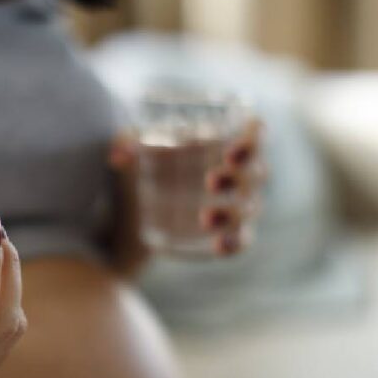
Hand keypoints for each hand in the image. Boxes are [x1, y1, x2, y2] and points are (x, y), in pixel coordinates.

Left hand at [110, 117, 266, 254]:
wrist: (137, 208)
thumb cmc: (146, 164)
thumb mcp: (133, 148)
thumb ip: (125, 143)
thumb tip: (119, 156)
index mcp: (224, 141)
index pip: (256, 132)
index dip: (254, 138)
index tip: (230, 151)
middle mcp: (239, 172)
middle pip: (257, 171)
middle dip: (239, 176)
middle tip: (210, 181)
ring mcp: (236, 204)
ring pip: (250, 207)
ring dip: (232, 212)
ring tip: (204, 217)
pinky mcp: (226, 233)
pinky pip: (243, 240)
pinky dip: (235, 243)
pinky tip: (218, 246)